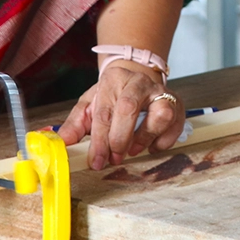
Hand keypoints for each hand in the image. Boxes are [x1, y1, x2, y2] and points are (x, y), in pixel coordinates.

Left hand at [58, 61, 186, 168]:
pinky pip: (175, 125)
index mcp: (113, 80)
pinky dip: (163, 141)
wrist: (136, 79)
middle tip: (114, 157)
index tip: (97, 161)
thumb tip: (63, 143)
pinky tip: (151, 143)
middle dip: (120, 139)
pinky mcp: (177, 103)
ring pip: (160, 114)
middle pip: (129, 108)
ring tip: (133, 149)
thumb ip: (75, 125)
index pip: (105, 112)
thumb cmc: (113, 95)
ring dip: (144, 138)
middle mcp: (138, 82)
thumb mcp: (90, 105)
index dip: (100, 141)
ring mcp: (160, 92)